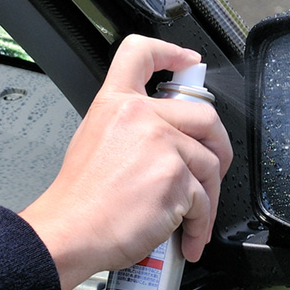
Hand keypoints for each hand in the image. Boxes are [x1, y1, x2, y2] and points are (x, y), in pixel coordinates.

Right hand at [18, 35, 232, 289]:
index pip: (141, 54)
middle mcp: (141, 117)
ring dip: (210, 196)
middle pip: (206, 116)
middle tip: (214, 167)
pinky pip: (205, 199)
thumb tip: (167, 136)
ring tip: (195, 216)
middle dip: (220, 146)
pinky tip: (190, 235)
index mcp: (117, 104)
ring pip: (211, 163)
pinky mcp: (175, 178)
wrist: (70, 232)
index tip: (189, 61)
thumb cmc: (79, 198)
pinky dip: (202, 222)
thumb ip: (131, 128)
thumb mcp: (94, 140)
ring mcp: (161, 146)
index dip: (172, 53)